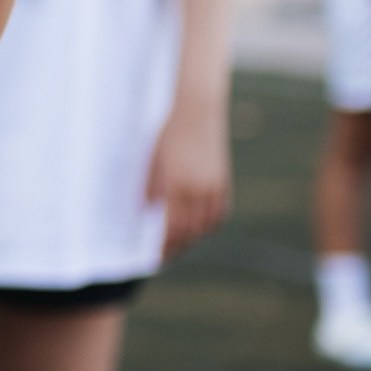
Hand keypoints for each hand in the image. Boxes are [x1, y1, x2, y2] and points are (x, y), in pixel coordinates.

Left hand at [146, 98, 231, 254]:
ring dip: (193, 238)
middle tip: (164, 256)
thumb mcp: (152, 161)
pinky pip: (219, 213)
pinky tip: (198, 227)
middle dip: (177, 247)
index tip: (155, 259)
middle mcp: (199, 190)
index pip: (172, 229)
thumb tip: (148, 213)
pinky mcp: (223, 181)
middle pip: (190, 232)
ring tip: (178, 244)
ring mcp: (214, 186)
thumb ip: (150, 189)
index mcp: (178, 186)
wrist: (197, 111)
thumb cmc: (168, 133)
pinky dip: (208, 225)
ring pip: (207, 226)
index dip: (164, 248)